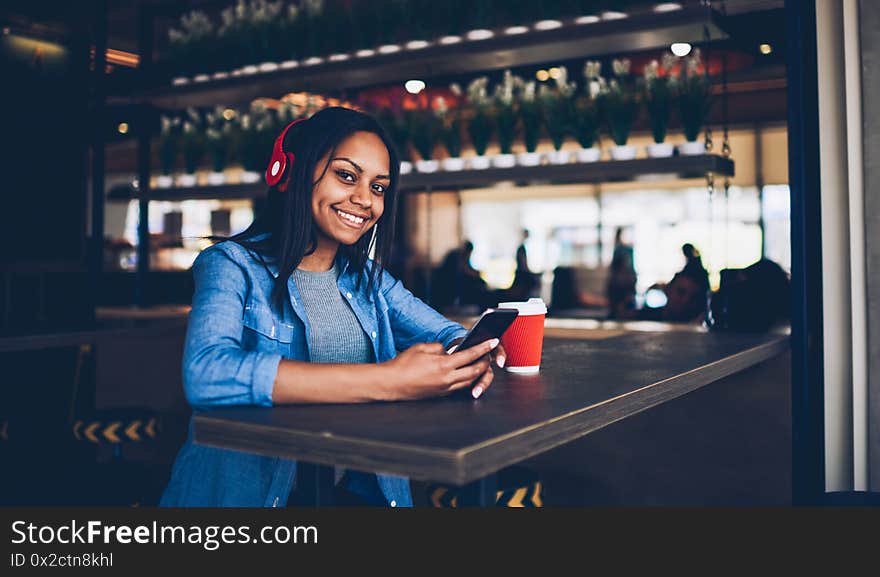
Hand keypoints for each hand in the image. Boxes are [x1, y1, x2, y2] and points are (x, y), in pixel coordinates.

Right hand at [381, 339, 499, 400]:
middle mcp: (447, 379)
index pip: (470, 355)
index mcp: (443, 365)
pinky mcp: (440, 394)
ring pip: (469, 381)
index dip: (484, 348)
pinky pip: (459, 386)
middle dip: (484, 362)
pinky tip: (466, 374)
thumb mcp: (422, 348)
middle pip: (475, 371)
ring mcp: (444, 388)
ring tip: (480, 364)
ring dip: (477, 372)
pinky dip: (466, 380)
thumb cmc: (402, 365)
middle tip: (489, 354)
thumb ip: (438, 347)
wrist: (391, 383)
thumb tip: (447, 350)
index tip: (492, 342)